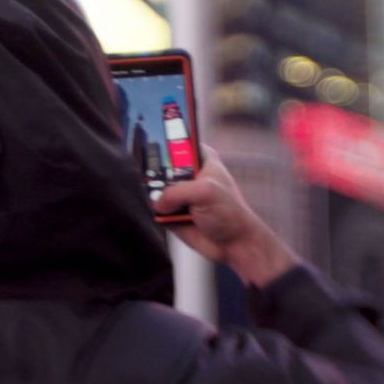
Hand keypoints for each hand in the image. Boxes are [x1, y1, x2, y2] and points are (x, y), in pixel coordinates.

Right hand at [153, 146, 298, 287]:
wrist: (233, 245)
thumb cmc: (229, 213)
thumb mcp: (206, 192)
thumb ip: (177, 192)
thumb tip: (157, 202)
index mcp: (200, 159)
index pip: (177, 140)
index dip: (163, 139)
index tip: (149, 138)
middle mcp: (187, 174)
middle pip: (160, 164)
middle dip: (151, 170)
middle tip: (149, 176)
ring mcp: (178, 193)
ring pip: (154, 188)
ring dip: (152, 194)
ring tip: (158, 199)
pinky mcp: (171, 212)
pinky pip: (154, 208)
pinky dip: (154, 211)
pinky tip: (161, 213)